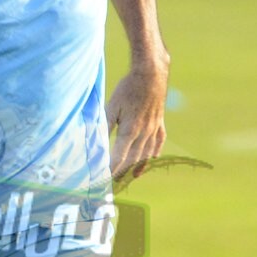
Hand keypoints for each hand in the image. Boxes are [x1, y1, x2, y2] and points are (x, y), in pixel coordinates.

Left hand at [106, 65, 168, 187]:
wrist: (151, 73)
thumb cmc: (128, 88)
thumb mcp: (112, 105)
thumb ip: (105, 125)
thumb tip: (97, 141)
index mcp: (130, 129)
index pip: (119, 156)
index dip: (112, 169)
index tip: (104, 179)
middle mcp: (144, 133)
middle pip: (133, 159)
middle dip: (123, 172)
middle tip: (114, 182)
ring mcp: (154, 129)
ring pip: (146, 154)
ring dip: (137, 167)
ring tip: (130, 177)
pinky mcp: (160, 123)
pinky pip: (158, 143)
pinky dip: (153, 154)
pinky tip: (150, 160)